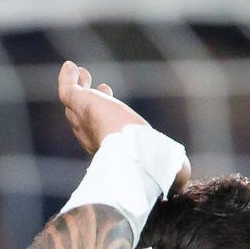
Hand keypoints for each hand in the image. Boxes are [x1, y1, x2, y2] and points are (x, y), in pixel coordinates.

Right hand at [57, 61, 190, 191]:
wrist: (131, 158)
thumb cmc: (150, 164)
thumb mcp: (164, 164)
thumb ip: (171, 171)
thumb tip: (182, 182)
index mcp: (110, 149)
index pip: (105, 132)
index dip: (109, 118)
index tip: (116, 108)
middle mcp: (93, 135)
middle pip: (87, 117)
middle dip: (92, 103)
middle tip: (101, 87)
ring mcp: (84, 120)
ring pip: (75, 102)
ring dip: (79, 87)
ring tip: (83, 73)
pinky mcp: (79, 104)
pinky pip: (67, 89)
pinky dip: (67, 78)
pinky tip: (70, 66)